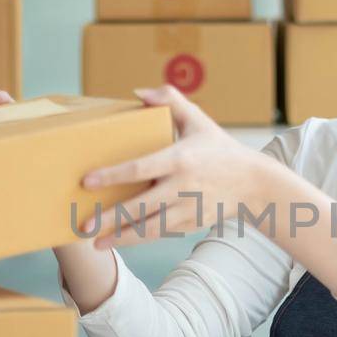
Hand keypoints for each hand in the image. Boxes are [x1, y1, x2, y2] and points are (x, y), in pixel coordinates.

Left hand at [79, 85, 274, 249]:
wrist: (253, 183)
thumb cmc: (219, 149)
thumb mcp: (198, 120)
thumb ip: (170, 100)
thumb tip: (138, 93)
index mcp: (180, 159)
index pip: (140, 168)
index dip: (112, 175)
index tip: (87, 181)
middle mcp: (182, 187)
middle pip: (140, 206)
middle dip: (110, 218)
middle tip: (83, 225)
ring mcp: (187, 209)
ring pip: (149, 228)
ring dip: (121, 237)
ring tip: (95, 243)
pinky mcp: (190, 224)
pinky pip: (160, 233)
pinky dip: (139, 239)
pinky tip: (119, 241)